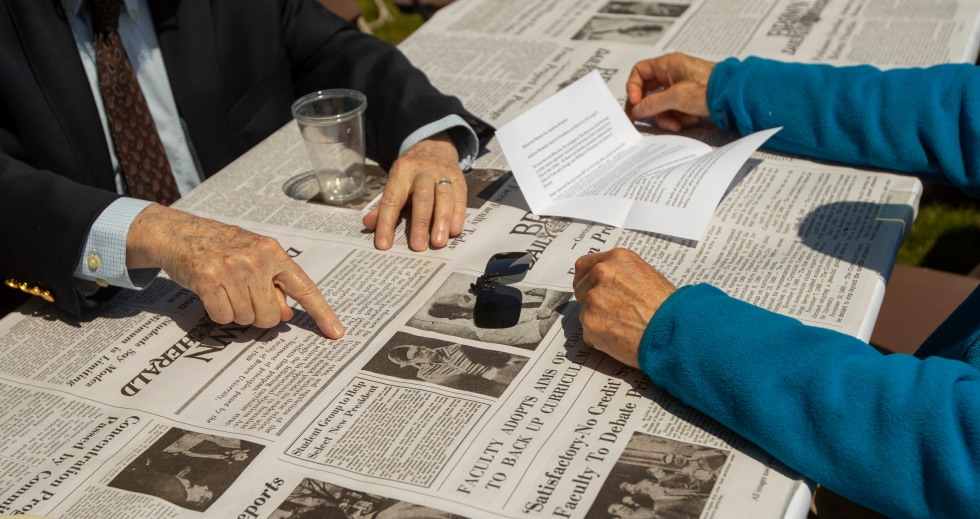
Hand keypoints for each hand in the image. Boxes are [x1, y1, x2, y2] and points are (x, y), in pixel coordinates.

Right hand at [126, 205, 344, 337]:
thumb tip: (287, 314)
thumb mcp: (254, 256)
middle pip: (271, 316)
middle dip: (258, 315)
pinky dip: (218, 312)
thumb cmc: (221, 246)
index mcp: (273, 253)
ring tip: (225, 290)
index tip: (337, 333)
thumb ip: (274, 283)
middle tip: (243, 297)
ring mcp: (232, 270)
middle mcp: (256, 260)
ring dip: (236, 313)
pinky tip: (212, 293)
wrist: (179, 233)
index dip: (322, 313)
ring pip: (247, 319)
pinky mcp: (208, 281)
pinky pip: (224, 317)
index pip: (305, 288)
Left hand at [362, 132, 465, 250]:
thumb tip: (368, 224)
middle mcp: (423, 172)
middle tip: (418, 247)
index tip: (384, 244)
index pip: (392, 200)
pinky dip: (458, 216)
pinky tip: (454, 231)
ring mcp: (443, 175)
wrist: (435, 148)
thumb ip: (383, 206)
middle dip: (420, 223)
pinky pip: (460, 198)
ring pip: (444, 197)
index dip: (387, 223)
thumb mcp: (395, 184)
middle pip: (422, 197)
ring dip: (442, 221)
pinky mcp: (459, 180)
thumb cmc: (411, 174)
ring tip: (438, 243)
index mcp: (401, 172)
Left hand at [573, 248, 675, 366]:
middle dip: (591, 301)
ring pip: (585, 312)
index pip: (584, 265)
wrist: (675, 330)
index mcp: (617, 259)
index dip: (587, 280)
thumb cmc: (668, 307)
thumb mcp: (646, 276)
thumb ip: (621, 275)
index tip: (590, 289)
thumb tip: (605, 284)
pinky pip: (588, 333)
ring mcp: (593, 298)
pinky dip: (600, 338)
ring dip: (598, 321)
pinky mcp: (590, 322)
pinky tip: (621, 338)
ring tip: (623, 327)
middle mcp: (602, 273)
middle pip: (580, 289)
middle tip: (612, 313)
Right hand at [625, 52, 715, 131]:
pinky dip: (679, 117)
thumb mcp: (676, 97)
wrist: (733, 95)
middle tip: (639, 119)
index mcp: (667, 65)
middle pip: (648, 91)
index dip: (633, 87)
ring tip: (678, 123)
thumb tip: (636, 110)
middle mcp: (671, 74)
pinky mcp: (687, 98)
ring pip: (661, 104)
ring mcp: (679, 86)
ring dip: (667, 116)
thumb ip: (652, 104)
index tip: (635, 103)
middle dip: (648, 108)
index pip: (639, 72)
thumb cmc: (708, 88)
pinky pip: (674, 109)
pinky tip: (690, 119)